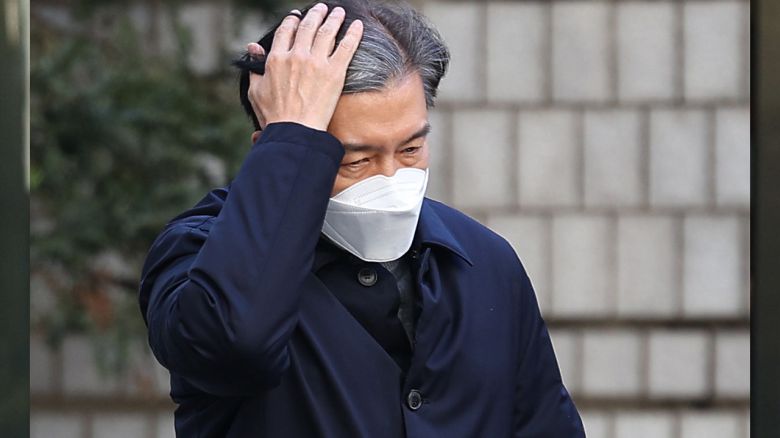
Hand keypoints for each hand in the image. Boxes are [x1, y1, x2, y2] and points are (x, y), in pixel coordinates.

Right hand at [246, 3, 363, 131]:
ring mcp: (316, 62)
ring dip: (334, 18)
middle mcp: (296, 56)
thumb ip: (254, 66)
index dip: (292, 21)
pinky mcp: (335, 72)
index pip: (285, 31)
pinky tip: (358, 24)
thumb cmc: (274, 117)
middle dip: (315, 14)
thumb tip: (253, 47)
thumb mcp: (255, 91)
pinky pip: (347, 46)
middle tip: (322, 8)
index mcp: (276, 59)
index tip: (297, 16)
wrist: (295, 131)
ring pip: (327, 32)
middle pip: (307, 27)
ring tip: (339, 11)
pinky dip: (353, 33)